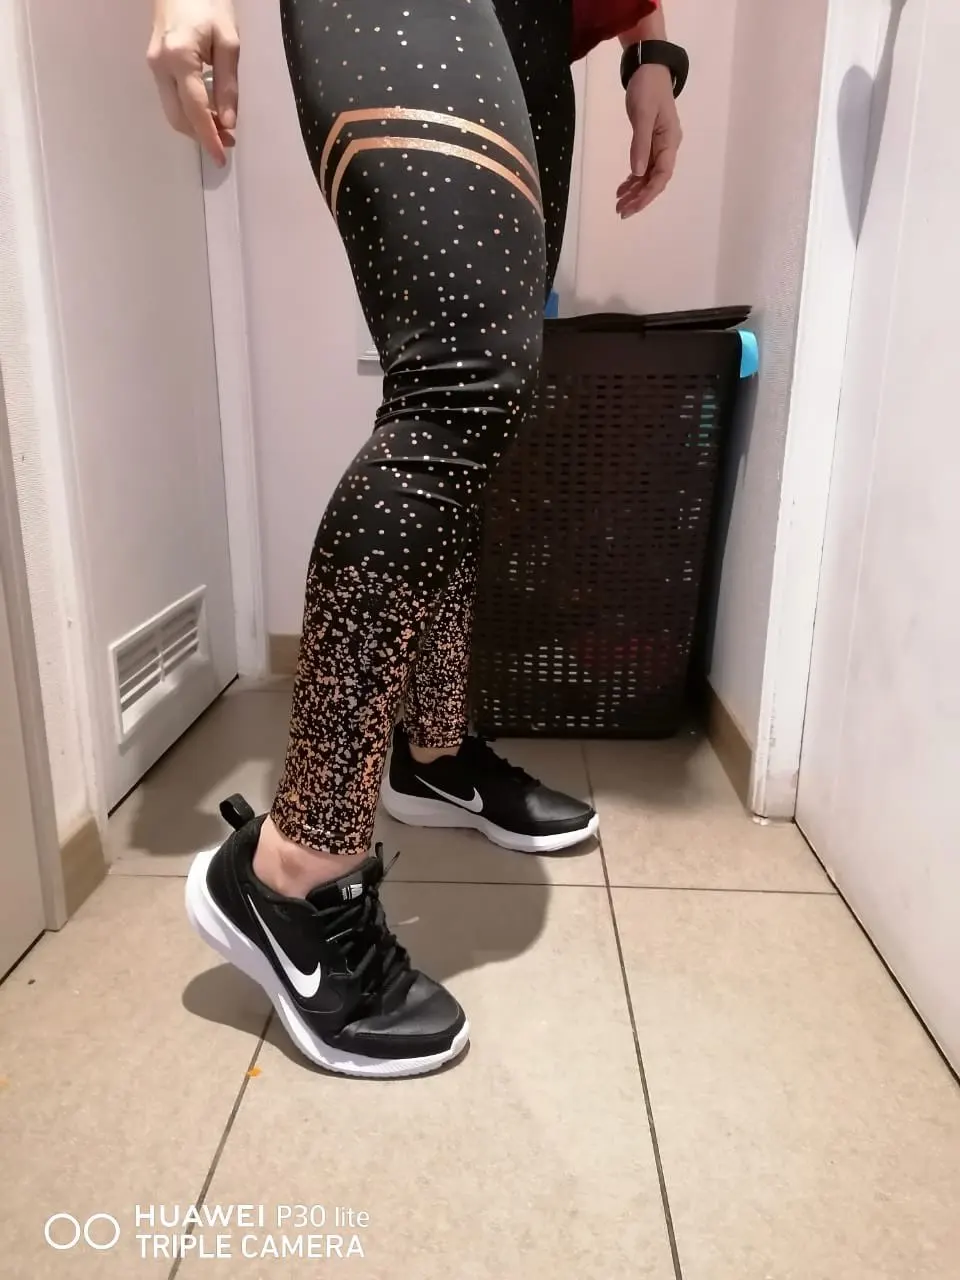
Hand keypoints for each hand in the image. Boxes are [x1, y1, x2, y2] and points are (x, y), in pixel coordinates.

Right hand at [147, 0, 238, 166]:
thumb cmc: (209, 4)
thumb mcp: (229, 42)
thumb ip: (228, 85)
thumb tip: (228, 123)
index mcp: (179, 58)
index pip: (195, 110)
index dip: (209, 137)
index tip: (221, 158)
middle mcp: (160, 66)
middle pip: (179, 117)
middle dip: (202, 135)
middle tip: (228, 141)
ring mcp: (153, 65)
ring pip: (172, 111)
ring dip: (195, 126)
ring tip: (221, 129)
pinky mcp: (154, 64)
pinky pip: (170, 99)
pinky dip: (188, 112)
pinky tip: (207, 112)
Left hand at [616, 64, 682, 216]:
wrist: (648, 64)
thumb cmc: (647, 87)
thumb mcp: (642, 114)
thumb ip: (640, 144)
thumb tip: (638, 173)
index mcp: (669, 141)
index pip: (661, 176)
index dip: (647, 194)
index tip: (632, 206)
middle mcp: (667, 146)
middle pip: (655, 179)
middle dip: (639, 197)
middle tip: (621, 211)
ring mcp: (659, 143)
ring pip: (648, 174)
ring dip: (635, 191)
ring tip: (618, 204)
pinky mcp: (650, 139)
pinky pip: (644, 165)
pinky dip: (633, 178)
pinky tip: (622, 188)